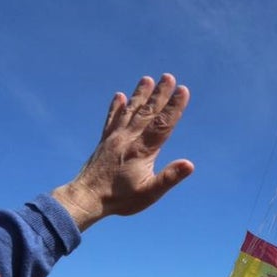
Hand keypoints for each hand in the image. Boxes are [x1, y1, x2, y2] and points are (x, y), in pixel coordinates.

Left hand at [52, 74, 194, 230]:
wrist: (86, 198)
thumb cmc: (120, 199)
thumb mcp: (149, 193)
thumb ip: (169, 178)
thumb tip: (190, 164)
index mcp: (142, 151)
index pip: (162, 124)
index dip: (174, 107)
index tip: (183, 90)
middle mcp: (128, 139)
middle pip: (147, 112)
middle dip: (159, 94)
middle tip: (169, 76)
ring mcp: (114, 138)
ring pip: (130, 111)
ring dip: (140, 95)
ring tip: (147, 79)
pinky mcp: (104, 142)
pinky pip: (111, 120)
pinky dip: (116, 107)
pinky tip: (119, 96)